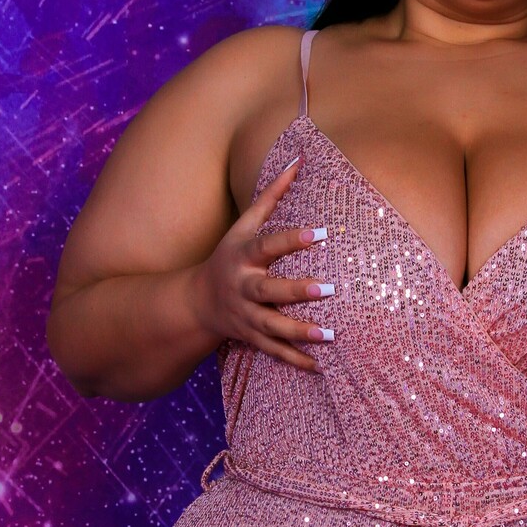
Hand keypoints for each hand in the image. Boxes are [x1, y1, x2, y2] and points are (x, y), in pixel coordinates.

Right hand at [187, 155, 332, 372]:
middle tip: (328, 288)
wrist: (195, 304)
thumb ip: (271, 197)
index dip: (292, 239)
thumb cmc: (228, 257)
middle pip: (269, 291)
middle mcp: (243, 288)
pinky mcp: (252, 339)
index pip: (268, 246)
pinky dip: (296, 361)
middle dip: (296, 291)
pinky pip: (274, 352)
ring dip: (300, 332)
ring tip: (330, 334)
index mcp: (243, 257)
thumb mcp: (242, 227)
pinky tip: (321, 367)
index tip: (320, 232)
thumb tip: (298, 159)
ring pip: (273, 327)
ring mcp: (246, 317)